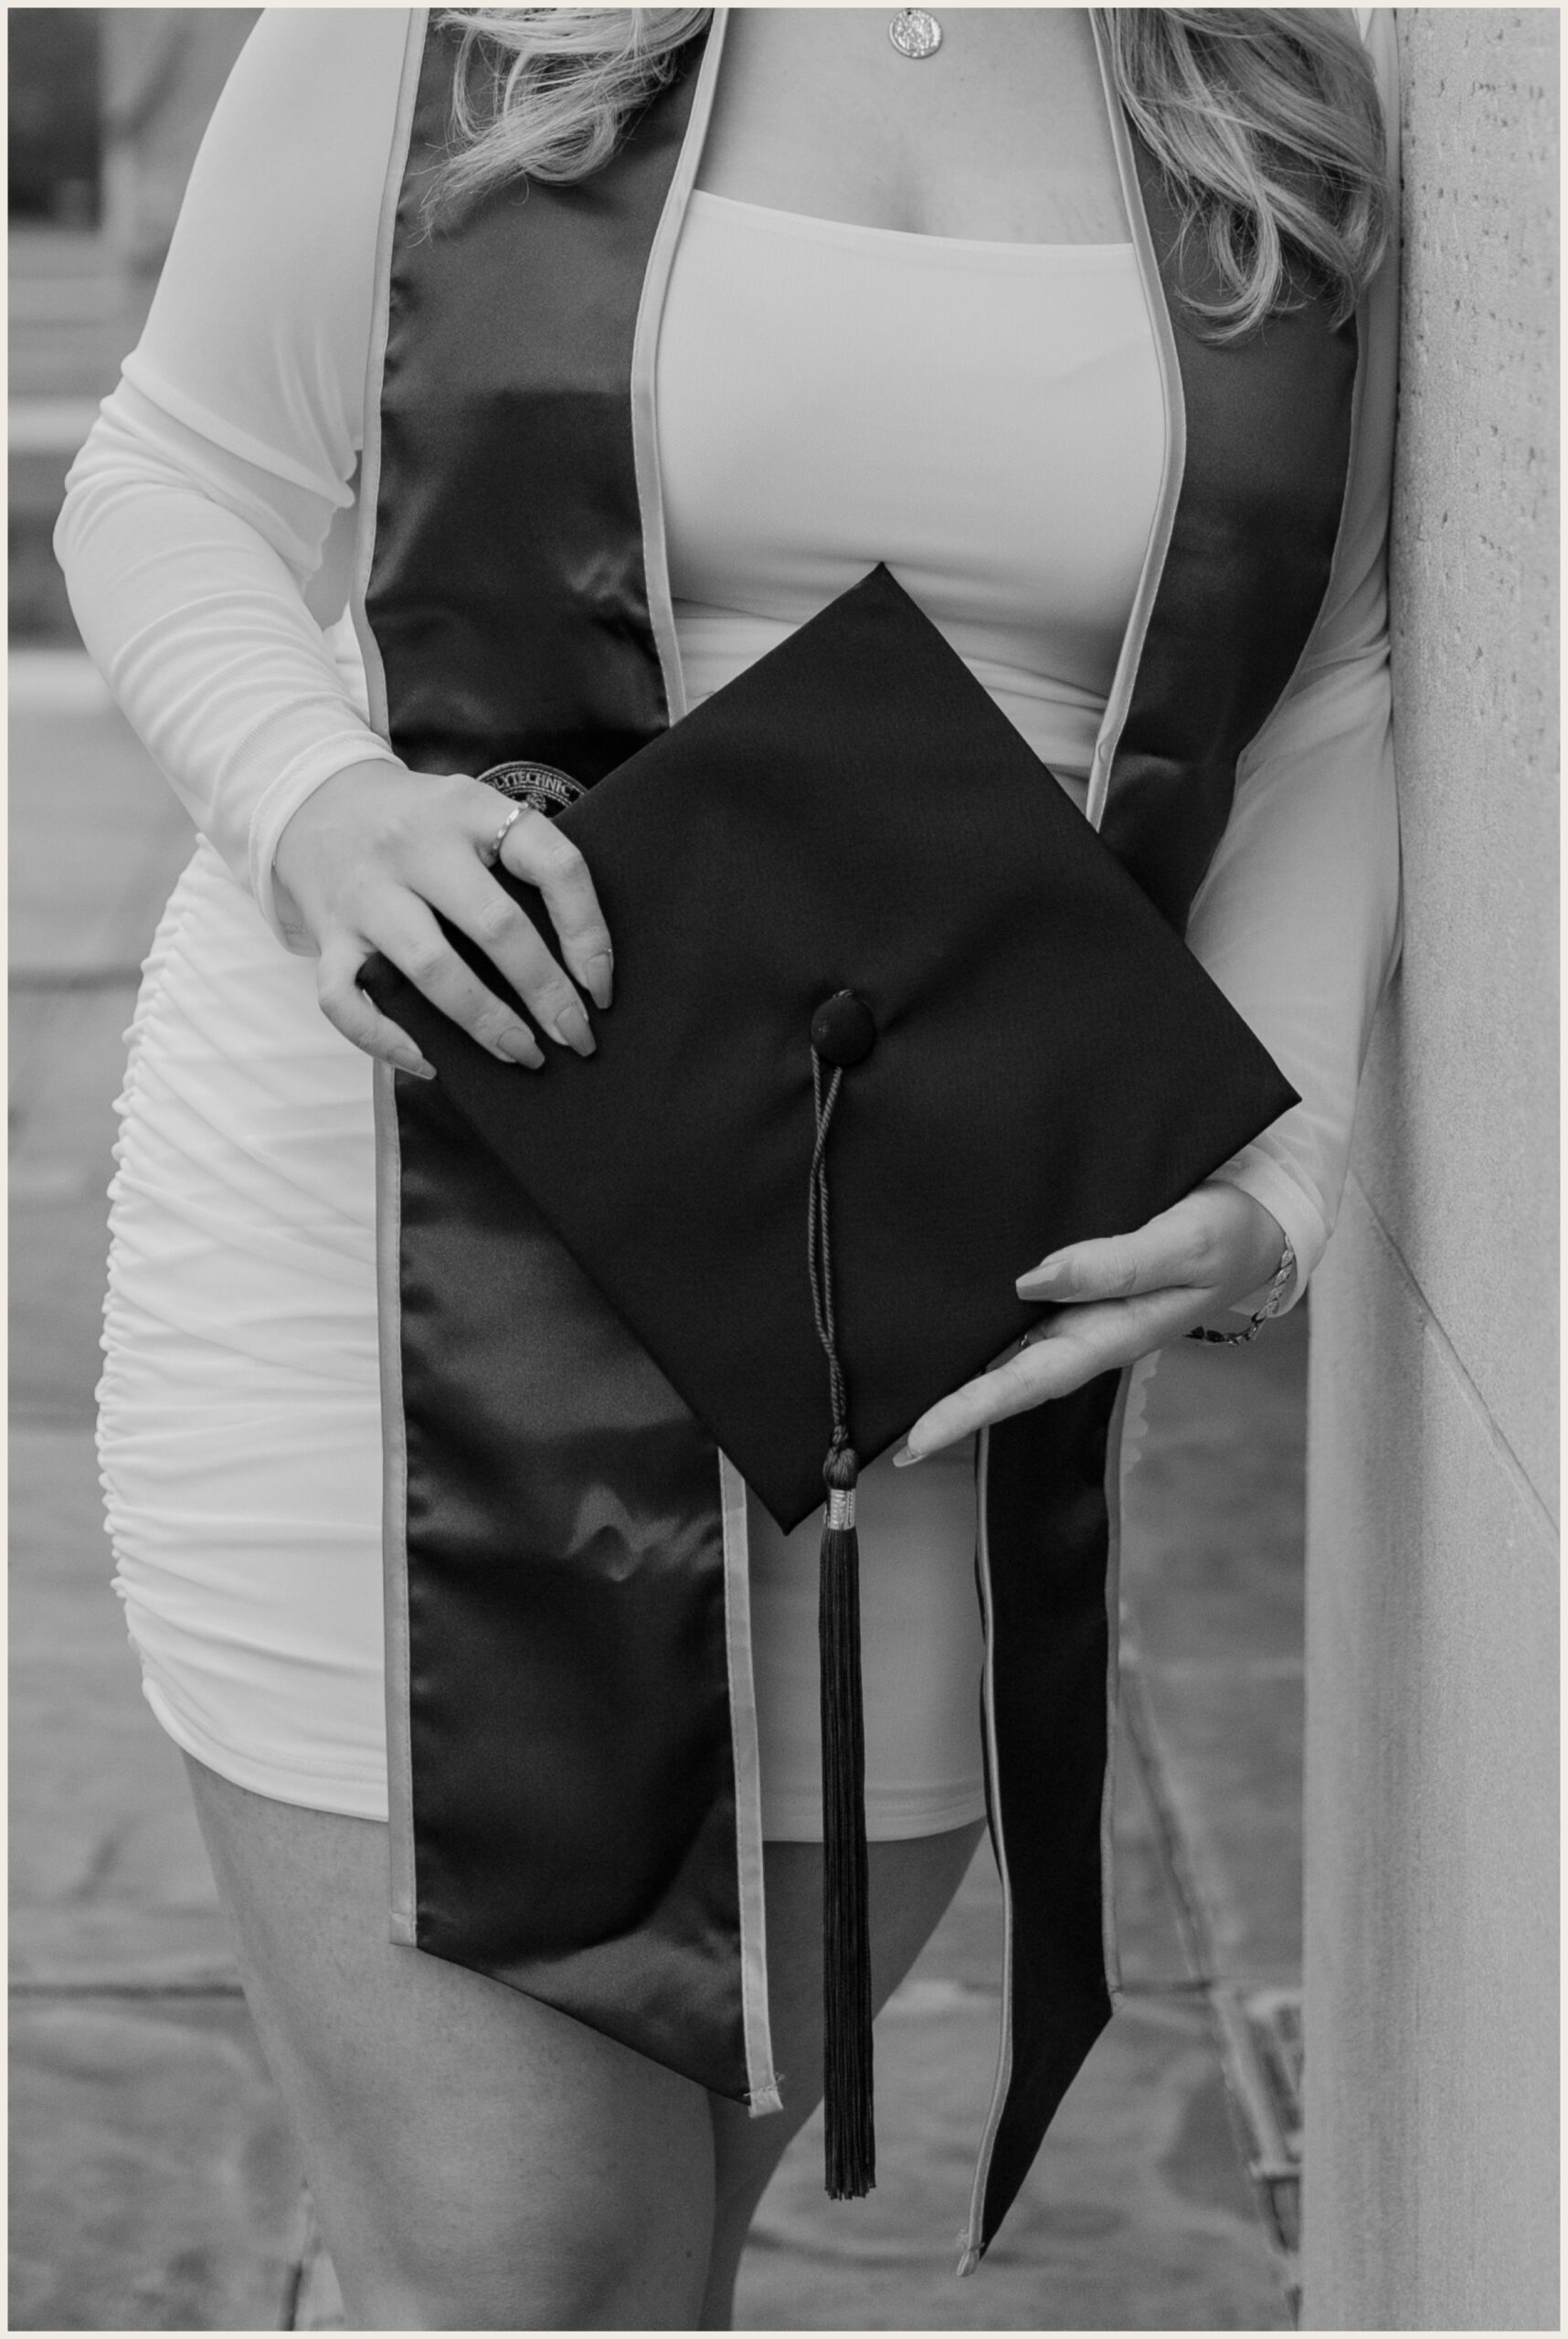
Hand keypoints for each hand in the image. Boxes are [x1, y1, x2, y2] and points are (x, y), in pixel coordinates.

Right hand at [273, 760, 613, 1077]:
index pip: (552, 862)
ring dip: (485, 1022)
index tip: (602, 987)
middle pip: (494, 925)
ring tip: (523, 1055)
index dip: (588, 930)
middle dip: (545, 992)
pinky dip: (385, 1040)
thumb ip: (518, 858)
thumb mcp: (472, 811)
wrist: (314, 800)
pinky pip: (345, 999)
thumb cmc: (419, 822)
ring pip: (431, 966)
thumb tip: (582, 958)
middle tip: (576, 1037)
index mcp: (471, 809)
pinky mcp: (327, 933)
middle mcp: (416, 845)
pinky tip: (428, 1063)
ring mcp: (367, 891)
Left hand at [895, 1182, 1287, 1462]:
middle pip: (1006, 1378)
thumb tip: (1031, 1281)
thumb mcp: (1183, 1246)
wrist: (1256, 1212)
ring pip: (1008, 1348)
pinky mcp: (1075, 1280)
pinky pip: (1018, 1310)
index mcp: (1110, 1334)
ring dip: (960, 1372)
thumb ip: (1114, 1265)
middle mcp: (1085, 1329)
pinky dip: (980, 1322)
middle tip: (888, 1439)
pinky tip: (944, 1322)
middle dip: (951, 1409)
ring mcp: (1077, 1308)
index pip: (1027, 1382)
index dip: (971, 1410)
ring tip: (899, 1392)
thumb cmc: (1226, 1233)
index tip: (918, 1441)